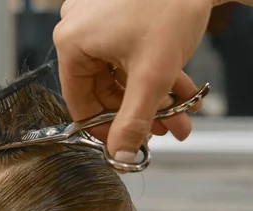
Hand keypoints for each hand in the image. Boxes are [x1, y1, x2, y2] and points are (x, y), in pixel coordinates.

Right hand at [54, 0, 214, 162]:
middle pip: (103, 88)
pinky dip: (153, 72)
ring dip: (151, 95)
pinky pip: (128, 54)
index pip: (80, 102)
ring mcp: (97, 20)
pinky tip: (180, 89)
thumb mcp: (152, 74)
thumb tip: (120, 155)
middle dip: (139, 111)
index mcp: (72, 43)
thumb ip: (134, 120)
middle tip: (164, 127)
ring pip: (121, 73)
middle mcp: (78, 30)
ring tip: (180, 112)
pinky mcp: (116, 13)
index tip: (127, 143)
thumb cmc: (170, 5)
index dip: (106, 128)